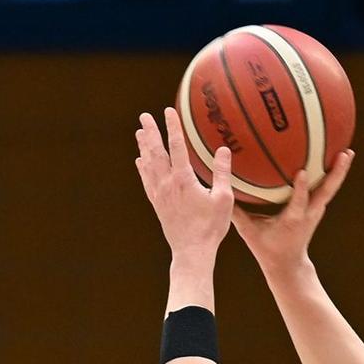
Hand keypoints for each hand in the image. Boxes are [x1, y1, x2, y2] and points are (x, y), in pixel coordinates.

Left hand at [133, 109, 238, 266]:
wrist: (191, 252)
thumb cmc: (210, 227)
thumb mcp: (223, 199)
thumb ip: (222, 172)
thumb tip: (223, 149)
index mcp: (184, 180)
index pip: (176, 146)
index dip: (172, 127)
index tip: (168, 111)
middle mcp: (167, 184)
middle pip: (156, 152)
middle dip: (150, 132)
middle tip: (144, 116)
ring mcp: (160, 194)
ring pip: (149, 165)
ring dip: (144, 147)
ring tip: (139, 132)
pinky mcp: (157, 204)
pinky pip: (147, 181)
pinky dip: (143, 168)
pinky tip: (140, 161)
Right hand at [231, 145, 354, 271]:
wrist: (288, 265)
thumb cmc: (267, 248)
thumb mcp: (250, 233)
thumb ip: (238, 214)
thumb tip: (222, 192)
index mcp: (293, 219)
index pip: (299, 202)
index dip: (302, 188)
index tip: (302, 171)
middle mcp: (309, 214)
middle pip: (326, 190)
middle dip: (336, 172)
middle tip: (345, 153)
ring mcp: (316, 211)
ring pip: (331, 188)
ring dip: (339, 170)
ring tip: (346, 152)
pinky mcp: (317, 209)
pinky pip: (326, 189)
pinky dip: (332, 174)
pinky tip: (333, 159)